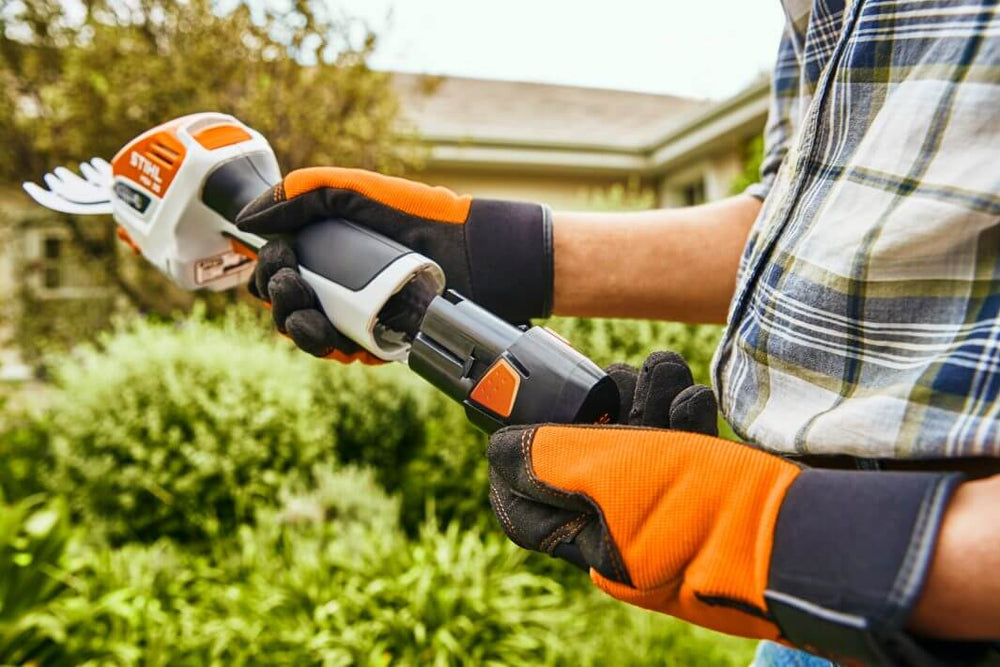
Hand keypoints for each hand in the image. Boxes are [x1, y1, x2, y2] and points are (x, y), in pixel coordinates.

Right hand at [236, 168, 553, 360]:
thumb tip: (247, 219)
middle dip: (279, 299)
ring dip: (298, 330)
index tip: (282, 257)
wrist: (476, 253)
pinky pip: (342, 351)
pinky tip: (338, 339)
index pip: (277, 267)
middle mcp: (337, 282)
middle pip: (284, 303)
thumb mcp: (359, 190)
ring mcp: (357, 313)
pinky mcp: (379, 339)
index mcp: (326, 248)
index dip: (268, 267)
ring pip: (307, 333)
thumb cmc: (422, 216)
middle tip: (295, 287)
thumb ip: (303, 192)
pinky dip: (333, 348)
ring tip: (313, 321)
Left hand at [488, 351, 793, 639]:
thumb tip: (499, 450)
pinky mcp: (709, 497)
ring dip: (647, 402)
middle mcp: (627, 535)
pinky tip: (694, 396)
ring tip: (664, 372)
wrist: (806, 534)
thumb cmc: (703, 509)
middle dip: (601, 410)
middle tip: (615, 377)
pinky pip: (683, 453)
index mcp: (593, 545)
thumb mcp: (606, 474)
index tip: (514, 419)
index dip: (513, 462)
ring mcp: (670, 516)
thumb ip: (546, 458)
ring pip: (639, 449)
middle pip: (589, 464)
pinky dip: (684, 420)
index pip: (528, 510)